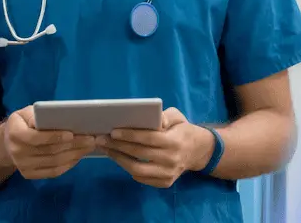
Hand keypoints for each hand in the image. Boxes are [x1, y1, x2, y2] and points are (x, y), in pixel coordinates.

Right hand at [4, 105, 95, 179]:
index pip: (35, 138)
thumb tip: (63, 117)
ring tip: (88, 147)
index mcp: (15, 133)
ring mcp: (23, 166)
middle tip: (90, 139)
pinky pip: (52, 172)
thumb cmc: (23, 122)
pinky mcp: (29, 175)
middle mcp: (17, 152)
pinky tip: (78, 157)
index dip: (54, 136)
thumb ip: (40, 115)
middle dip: (73, 145)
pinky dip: (68, 165)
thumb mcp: (27, 113)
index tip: (72, 134)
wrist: (8, 142)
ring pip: (54, 162)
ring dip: (74, 155)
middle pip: (49, 151)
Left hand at [97, 107, 213, 187]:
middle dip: (118, 146)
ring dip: (119, 159)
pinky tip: (118, 158)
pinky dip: (128, 169)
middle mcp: (171, 160)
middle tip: (101, 139)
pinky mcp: (165, 183)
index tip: (113, 131)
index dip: (130, 135)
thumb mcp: (178, 117)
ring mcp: (168, 174)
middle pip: (139, 154)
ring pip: (137, 169)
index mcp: (174, 141)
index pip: (149, 138)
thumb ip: (165, 116)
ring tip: (106, 149)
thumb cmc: (182, 130)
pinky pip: (142, 178)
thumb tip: (154, 119)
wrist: (198, 151)